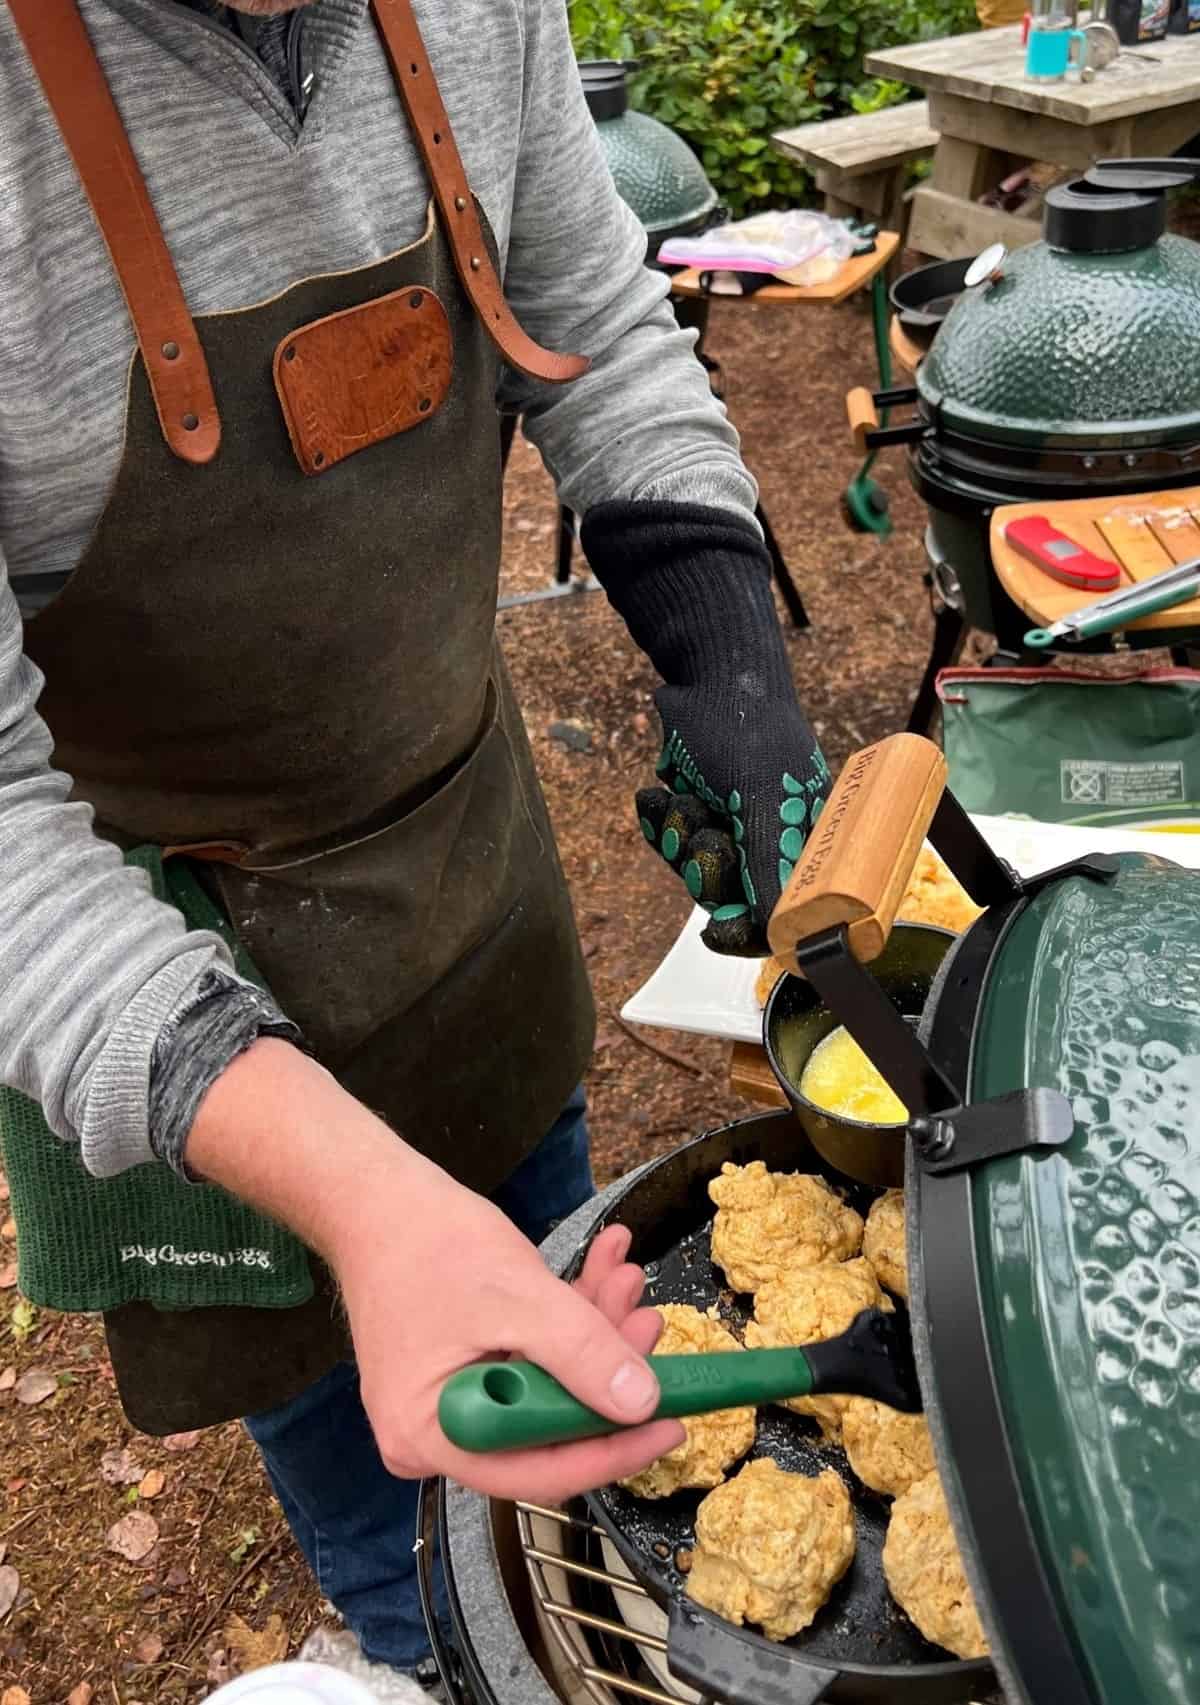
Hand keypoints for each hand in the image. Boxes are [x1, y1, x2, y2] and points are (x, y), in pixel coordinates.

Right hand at [341, 1197, 683, 1501]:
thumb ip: (580, 1353)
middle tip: (648, 1322)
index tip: (671, 1426)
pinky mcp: (462, 1367)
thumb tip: (640, 1403)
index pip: (539, 1471)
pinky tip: (599, 1272)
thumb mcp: (517, 1298)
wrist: (376, 1199)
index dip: (612, 1450)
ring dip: (592, 1331)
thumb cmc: (427, 1244)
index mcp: (431, 1437)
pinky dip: (566, 1319)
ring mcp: (449, 1400)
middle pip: (547, 1426)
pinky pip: (527, 1358)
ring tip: (624, 1276)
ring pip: (545, 1384)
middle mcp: (436, 1435)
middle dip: (606, 1368)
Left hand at [578, 497, 830, 957]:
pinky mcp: (696, 805)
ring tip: (678, 797)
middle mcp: (772, 834)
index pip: (782, 910)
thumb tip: (784, 939)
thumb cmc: (742, 729)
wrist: (702, 670)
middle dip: (702, 867)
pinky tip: (656, 792)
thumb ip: (769, 869)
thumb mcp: (759, 802)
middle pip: (728, 895)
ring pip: (690, 866)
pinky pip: (667, 837)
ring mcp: (731, 820)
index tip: (716, 932)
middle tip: (701, 833)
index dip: (749, 928)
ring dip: (676, 835)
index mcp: (806, 837)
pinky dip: (657, 818)